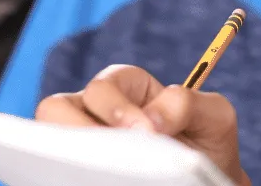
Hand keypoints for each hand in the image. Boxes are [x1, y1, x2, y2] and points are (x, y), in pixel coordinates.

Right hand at [36, 65, 250, 185]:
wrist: (202, 181)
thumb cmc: (206, 145)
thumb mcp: (214, 117)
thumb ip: (189, 104)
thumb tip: (151, 121)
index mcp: (127, 88)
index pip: (103, 84)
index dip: (117, 106)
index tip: (143, 134)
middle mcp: (95, 111)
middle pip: (57, 107)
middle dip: (79, 127)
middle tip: (112, 155)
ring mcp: (81, 142)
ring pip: (46, 138)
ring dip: (67, 151)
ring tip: (99, 171)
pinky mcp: (76, 170)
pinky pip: (53, 170)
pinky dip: (67, 173)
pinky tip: (93, 180)